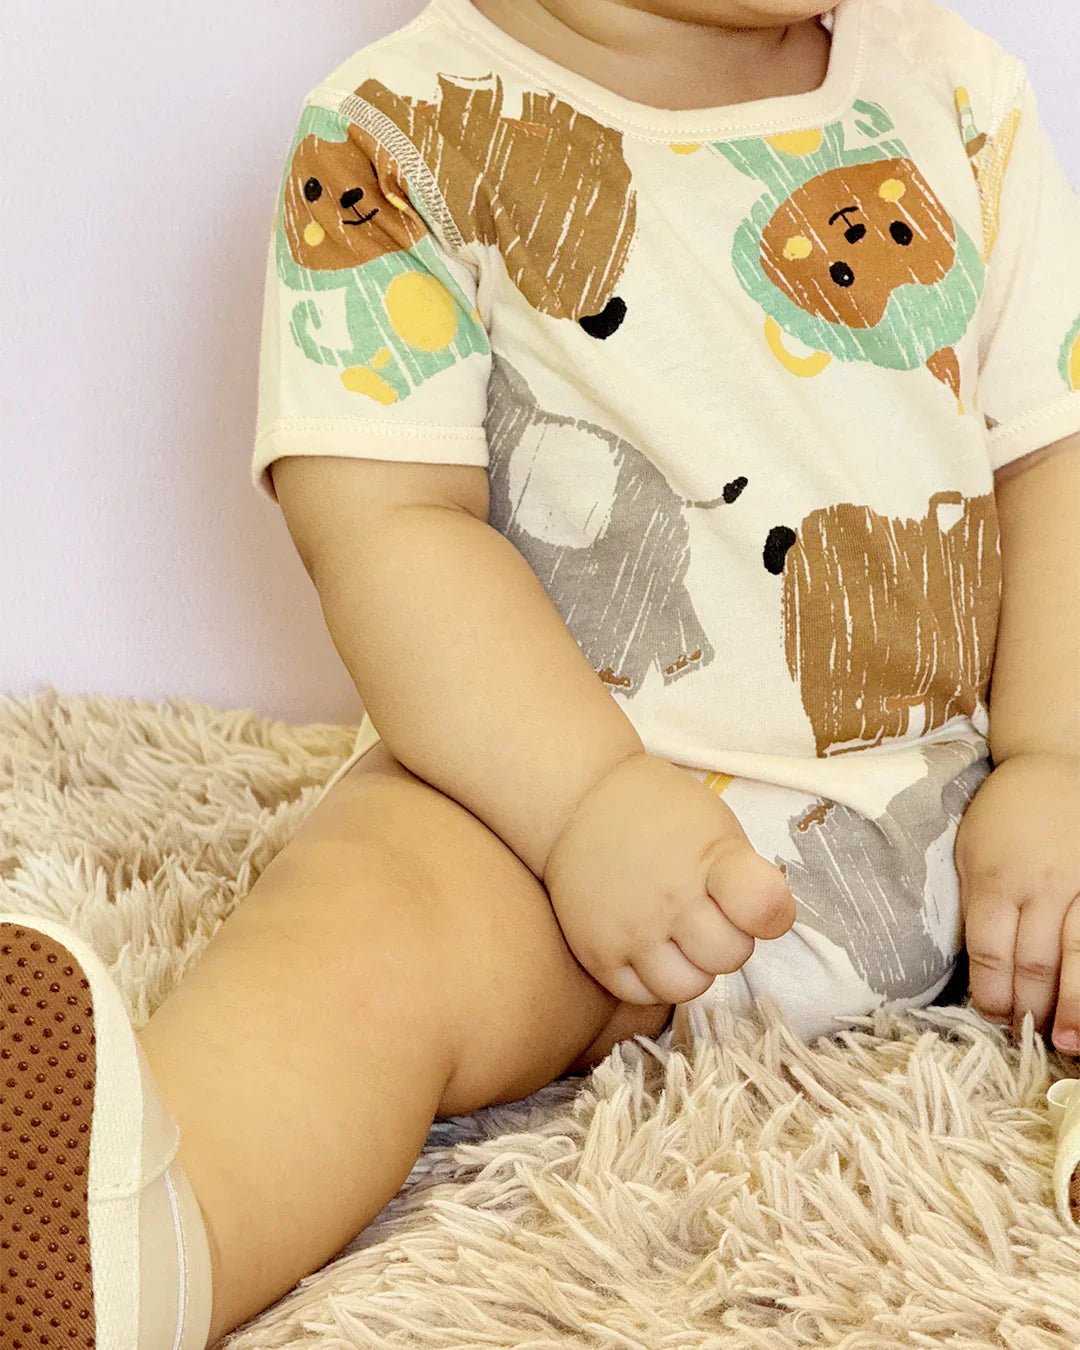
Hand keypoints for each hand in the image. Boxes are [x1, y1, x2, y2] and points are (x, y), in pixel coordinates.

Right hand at [542, 751, 796, 1004]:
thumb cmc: (658, 812)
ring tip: (677, 935)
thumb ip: (742, 876)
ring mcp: (631, 930)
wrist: (578, 802)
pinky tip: (648, 945)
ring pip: (687, 988)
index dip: (772, 915)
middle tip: (707, 914)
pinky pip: (642, 995)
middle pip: (729, 956)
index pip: (764, 908)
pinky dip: (652, 977)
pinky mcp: (597, 954)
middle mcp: (671, 899)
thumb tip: (763, 927)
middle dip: (728, 939)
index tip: (758, 906)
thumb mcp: (714, 825)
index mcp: (710, 859)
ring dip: (691, 966)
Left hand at [955, 751, 1079, 1050]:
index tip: (992, 1019)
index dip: (991, 995)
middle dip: (1031, 1010)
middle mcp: (1041, 884)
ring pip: (1079, 956)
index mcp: (994, 878)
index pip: (990, 952)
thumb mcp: (969, 851)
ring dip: (1074, 1006)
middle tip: (1029, 1041)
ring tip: (1069, 1043)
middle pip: (1036, 963)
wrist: (1052, 763)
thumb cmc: (1003, 814)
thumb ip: (975, 906)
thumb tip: (978, 968)